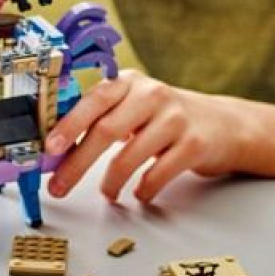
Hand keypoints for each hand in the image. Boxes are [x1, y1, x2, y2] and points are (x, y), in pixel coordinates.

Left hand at [44, 70, 246, 202]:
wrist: (224, 124)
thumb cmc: (164, 117)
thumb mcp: (132, 105)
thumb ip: (100, 117)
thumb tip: (58, 147)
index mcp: (128, 82)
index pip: (93, 100)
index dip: (68, 125)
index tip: (50, 148)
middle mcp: (151, 94)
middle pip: (105, 130)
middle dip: (77, 162)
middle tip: (59, 185)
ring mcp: (175, 118)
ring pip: (130, 156)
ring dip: (110, 181)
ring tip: (106, 193)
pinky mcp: (194, 144)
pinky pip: (158, 173)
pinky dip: (143, 188)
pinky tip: (138, 193)